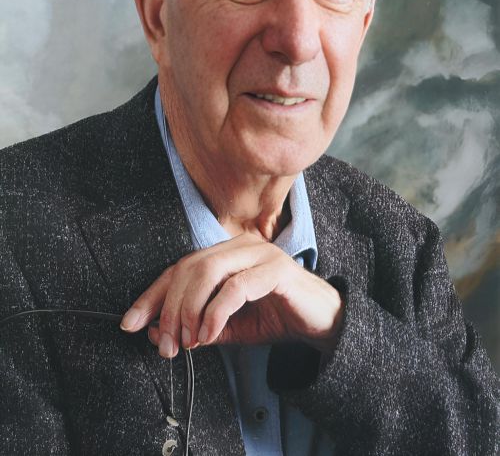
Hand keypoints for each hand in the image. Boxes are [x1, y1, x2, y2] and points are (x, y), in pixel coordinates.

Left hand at [120, 232, 343, 357]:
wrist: (322, 322)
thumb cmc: (275, 317)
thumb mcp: (229, 327)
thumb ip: (196, 327)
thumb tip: (157, 335)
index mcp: (225, 253)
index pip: (179, 268)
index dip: (151, 295)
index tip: (130, 323)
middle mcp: (239, 246)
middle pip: (188, 267)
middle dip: (169, 308)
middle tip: (166, 344)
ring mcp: (259, 253)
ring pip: (208, 271)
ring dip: (189, 309)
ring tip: (187, 340)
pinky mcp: (276, 269)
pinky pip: (236, 287)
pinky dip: (216, 312)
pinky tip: (209, 334)